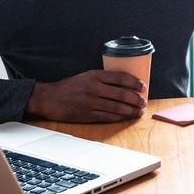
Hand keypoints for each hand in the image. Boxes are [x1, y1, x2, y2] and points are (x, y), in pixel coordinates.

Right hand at [25, 69, 145, 122]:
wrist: (49, 98)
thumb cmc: (69, 87)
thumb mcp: (86, 76)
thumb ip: (103, 79)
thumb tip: (124, 84)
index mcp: (94, 75)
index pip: (121, 77)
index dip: (135, 82)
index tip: (143, 87)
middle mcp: (94, 88)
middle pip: (122, 93)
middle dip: (136, 99)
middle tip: (144, 102)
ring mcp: (90, 102)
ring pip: (117, 107)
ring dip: (131, 110)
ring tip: (139, 111)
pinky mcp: (87, 115)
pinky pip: (108, 116)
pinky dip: (119, 117)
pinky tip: (126, 117)